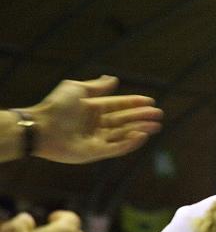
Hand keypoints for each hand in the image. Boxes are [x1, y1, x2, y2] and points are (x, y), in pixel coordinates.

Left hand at [27, 75, 162, 163]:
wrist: (41, 127)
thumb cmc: (56, 106)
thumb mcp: (76, 89)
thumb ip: (96, 86)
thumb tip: (113, 79)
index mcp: (92, 108)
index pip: (119, 106)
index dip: (134, 103)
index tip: (150, 101)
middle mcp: (96, 124)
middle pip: (124, 121)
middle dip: (142, 117)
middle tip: (159, 115)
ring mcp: (97, 139)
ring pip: (124, 134)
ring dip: (140, 129)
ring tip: (155, 126)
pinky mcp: (96, 153)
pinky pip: (117, 148)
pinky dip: (130, 143)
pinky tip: (141, 136)